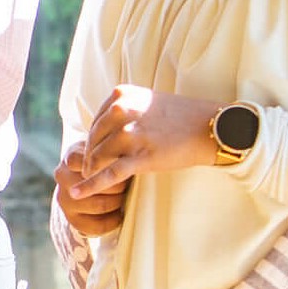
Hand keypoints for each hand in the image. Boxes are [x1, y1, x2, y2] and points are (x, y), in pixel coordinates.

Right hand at [53, 141, 124, 236]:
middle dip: (117, 185)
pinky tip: (119, 214)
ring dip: (117, 202)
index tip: (122, 166)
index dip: (108, 166)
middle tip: (127, 184)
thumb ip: (108, 151)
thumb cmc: (100, 161)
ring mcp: (64, 200)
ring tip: (124, 197)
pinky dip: (113, 221)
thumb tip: (123, 158)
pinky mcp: (72, 220)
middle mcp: (62, 179)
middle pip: (96, 185)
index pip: (90, 163)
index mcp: (69, 159)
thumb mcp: (101, 150)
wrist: (83, 181)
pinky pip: (98, 226)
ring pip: (100, 205)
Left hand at [71, 85, 219, 198]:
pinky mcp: (142, 156)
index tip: (92, 151)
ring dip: (90, 171)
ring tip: (86, 180)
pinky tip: (77, 193)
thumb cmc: (181, 116)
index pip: (96, 122)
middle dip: (89, 156)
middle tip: (87, 169)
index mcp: (120, 95)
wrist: (210, 127)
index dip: (92, 140)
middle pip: (93, 139)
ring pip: (98, 157)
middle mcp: (121, 110)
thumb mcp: (146, 102)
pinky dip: (91, 185)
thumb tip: (106, 128)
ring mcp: (131, 133)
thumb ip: (125, 110)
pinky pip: (110, 174)